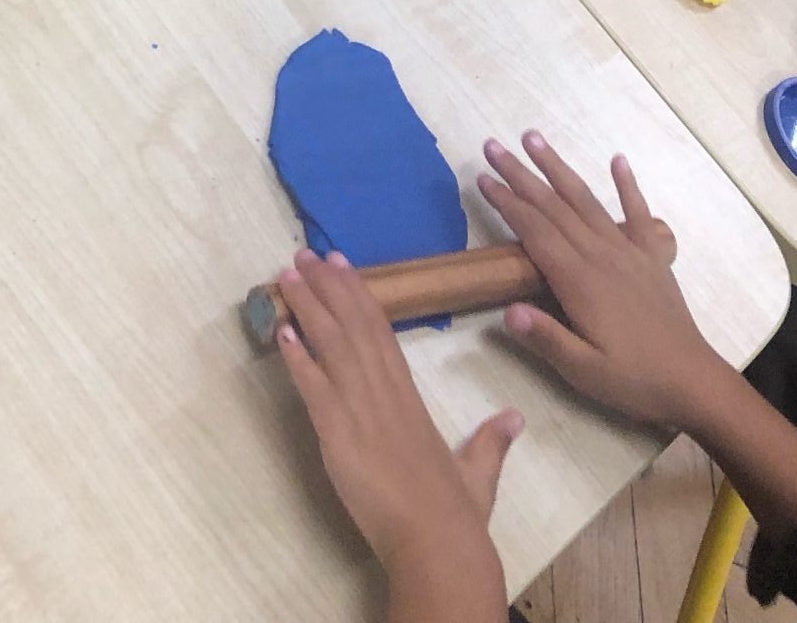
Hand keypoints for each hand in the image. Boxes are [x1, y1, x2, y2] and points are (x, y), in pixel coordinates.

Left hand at [278, 248, 520, 593]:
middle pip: (352, 325)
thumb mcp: (479, 472)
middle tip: (303, 253)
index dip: (359, 295)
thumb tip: (515, 417)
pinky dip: (296, 356)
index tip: (341, 264)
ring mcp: (360, 409)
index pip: (381, 332)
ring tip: (287, 274)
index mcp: (411, 397)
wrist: (438, 543)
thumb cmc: (456, 514)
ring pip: (330, 344)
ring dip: (306, 306)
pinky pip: (312, 385)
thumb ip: (491, 442)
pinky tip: (281, 331)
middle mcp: (384, 393)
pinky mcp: (338, 433)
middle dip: (327, 286)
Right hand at [480, 135, 720, 429]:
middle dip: (521, 174)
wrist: (693, 382)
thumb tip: (507, 310)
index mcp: (579, 281)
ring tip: (534, 138)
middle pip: (554, 207)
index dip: (507, 203)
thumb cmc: (634, 379)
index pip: (535, 231)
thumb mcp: (585, 372)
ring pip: (587, 201)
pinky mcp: (652, 257)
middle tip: (492, 145)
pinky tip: (618, 159)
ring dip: (558, 168)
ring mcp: (628, 252)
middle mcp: (601, 255)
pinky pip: (639, 214)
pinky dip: (628, 185)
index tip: (482, 178)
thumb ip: (547, 339)